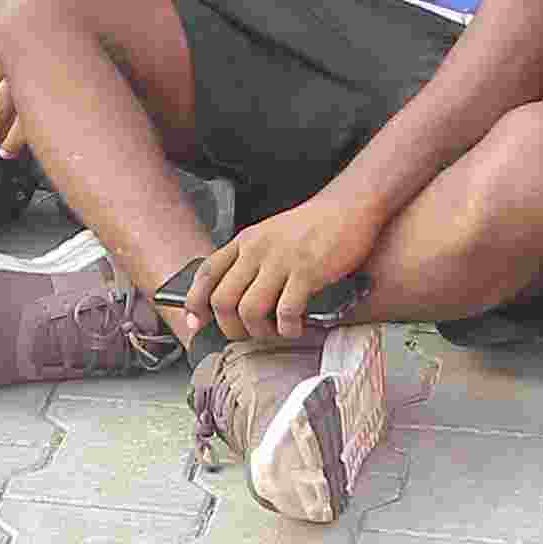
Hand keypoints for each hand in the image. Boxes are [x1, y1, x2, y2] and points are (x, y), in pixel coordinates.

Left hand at [194, 192, 381, 346]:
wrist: (347, 207)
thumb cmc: (312, 226)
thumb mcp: (270, 234)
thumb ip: (251, 259)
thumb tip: (237, 293)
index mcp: (245, 241)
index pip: (207, 272)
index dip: (195, 301)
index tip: (195, 321)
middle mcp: (256, 250)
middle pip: (222, 299)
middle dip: (229, 328)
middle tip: (245, 336)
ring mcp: (280, 261)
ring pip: (249, 309)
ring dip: (258, 332)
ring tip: (273, 333)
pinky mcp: (306, 272)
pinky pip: (285, 312)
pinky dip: (287, 328)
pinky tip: (295, 328)